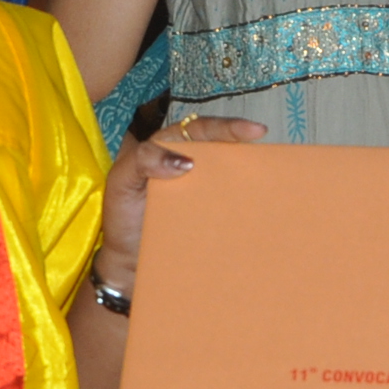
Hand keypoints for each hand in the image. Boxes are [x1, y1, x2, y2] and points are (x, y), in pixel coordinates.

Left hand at [94, 114, 265, 296]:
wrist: (128, 261)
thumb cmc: (122, 217)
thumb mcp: (122, 182)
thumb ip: (143, 161)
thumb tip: (186, 161)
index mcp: (166, 149)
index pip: (198, 130)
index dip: (224, 126)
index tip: (250, 131)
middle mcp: (187, 164)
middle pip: (218, 144)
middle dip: (241, 137)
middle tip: (262, 137)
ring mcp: (200, 189)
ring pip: (226, 170)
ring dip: (245, 166)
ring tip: (266, 166)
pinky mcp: (208, 213)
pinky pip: (227, 201)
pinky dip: (242, 198)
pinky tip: (256, 200)